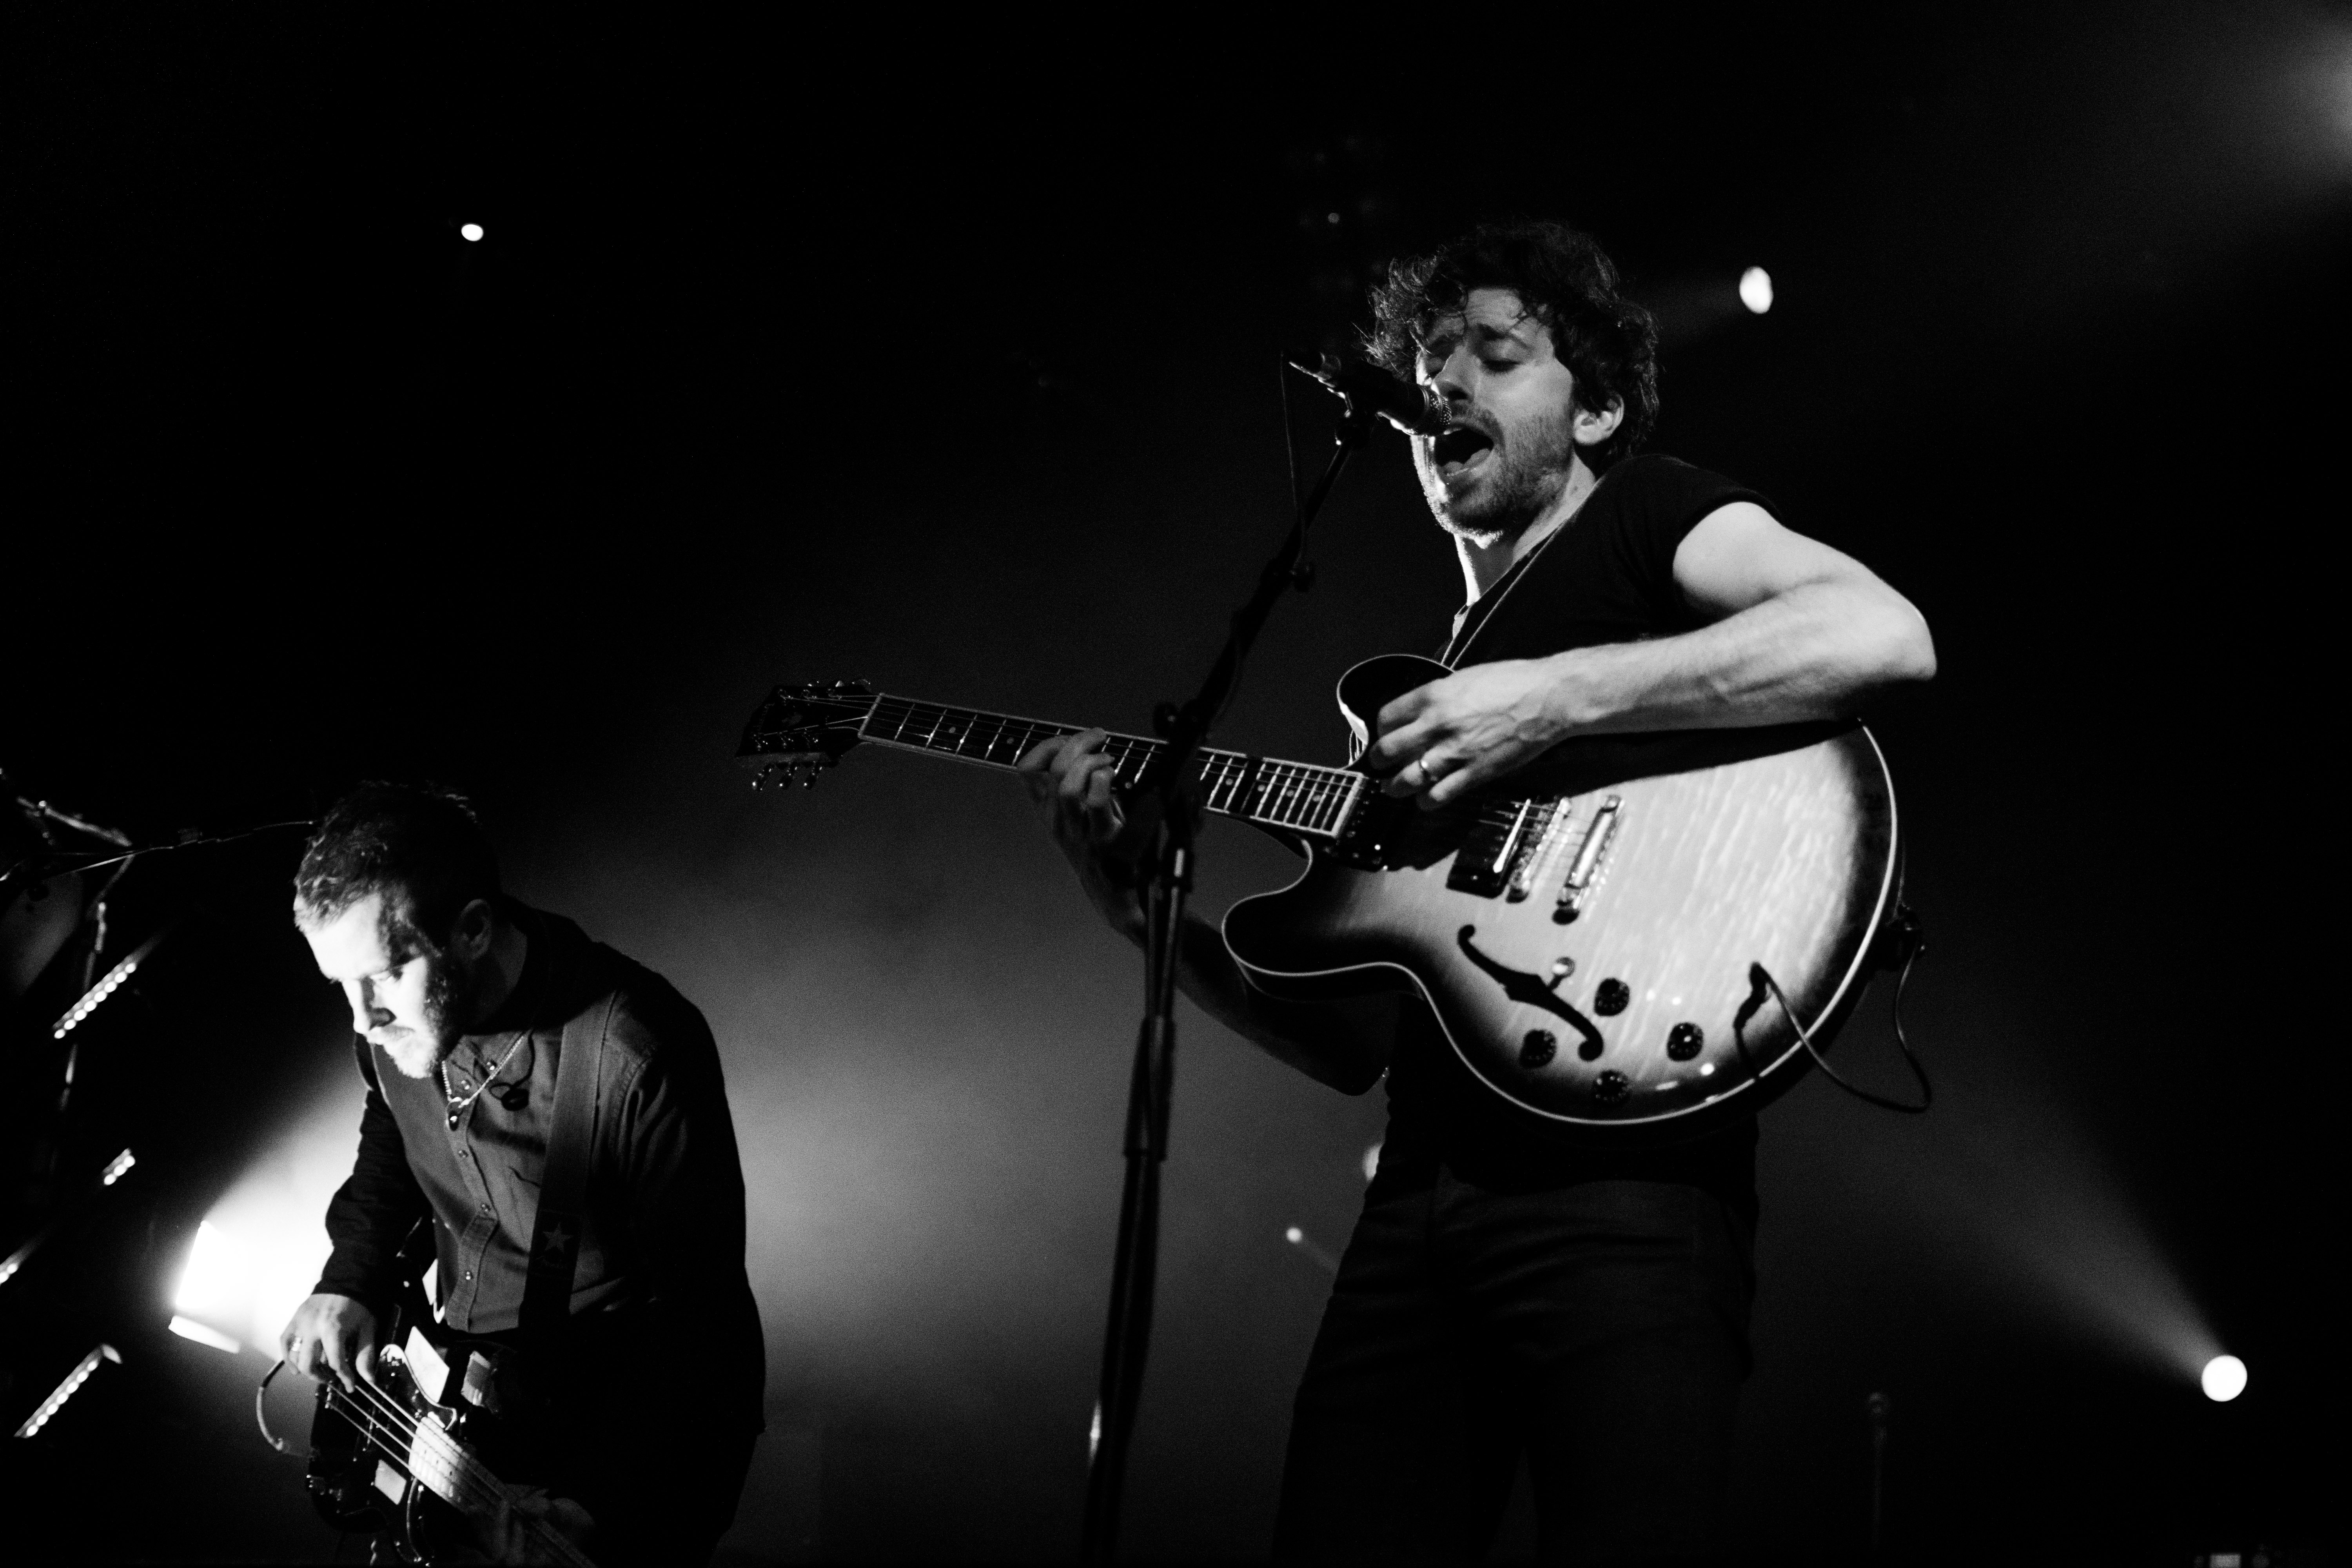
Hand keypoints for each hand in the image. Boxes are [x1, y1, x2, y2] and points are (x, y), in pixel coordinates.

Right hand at [280, 1292, 379, 1389]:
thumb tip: (368, 1377)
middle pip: (308, 1364)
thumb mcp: (367, 1327)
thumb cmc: (358, 1304)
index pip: (335, 1363)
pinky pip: (285, 1343)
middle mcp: (313, 1327)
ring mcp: (301, 1323)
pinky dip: (287, 1357)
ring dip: (305, 1370)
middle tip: (331, 1379)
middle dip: (321, 1377)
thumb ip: (366, 1353)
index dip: (344, 1377)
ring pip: (294, 1357)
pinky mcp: (295, 1320)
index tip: (350, 1385)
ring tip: (319, 1371)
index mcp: (333, 1328)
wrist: (347, 1280)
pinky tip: (295, 1366)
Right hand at [1017, 729, 1148, 941]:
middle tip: (1099, 737)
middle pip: (1052, 769)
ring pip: (1068, 785)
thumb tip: (1085, 747)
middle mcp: (1058, 821)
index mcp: (1049, 812)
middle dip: (1076, 742)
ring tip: (1107, 759)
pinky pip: (1097, 801)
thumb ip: (1077, 786)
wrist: (1116, 897)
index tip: (1071, 739)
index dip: (1048, 745)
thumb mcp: (1080, 817)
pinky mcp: (1104, 841)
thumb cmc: (1102, 851)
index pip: (1027, 769)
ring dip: (1090, 761)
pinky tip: (1115, 779)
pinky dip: (1106, 780)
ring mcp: (1079, 832)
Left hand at [1363, 657, 1578, 808]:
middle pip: (1386, 751)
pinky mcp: (1474, 774)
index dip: (1380, 729)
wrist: (1549, 698)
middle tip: (1380, 765)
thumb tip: (1419, 711)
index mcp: (1432, 695)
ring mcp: (1454, 752)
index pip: (1385, 718)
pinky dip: (1425, 802)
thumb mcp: (1464, 678)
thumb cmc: (1513, 682)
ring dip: (1395, 787)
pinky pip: (1436, 797)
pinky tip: (1426, 799)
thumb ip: (1437, 697)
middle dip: (1378, 761)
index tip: (1385, 734)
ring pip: (1405, 780)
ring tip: (1394, 787)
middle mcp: (1437, 724)